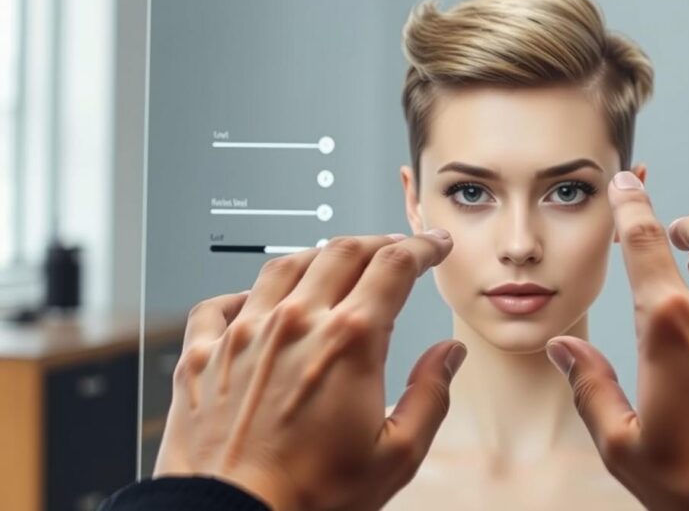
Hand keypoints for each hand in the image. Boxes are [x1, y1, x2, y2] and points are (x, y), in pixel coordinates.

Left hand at [154, 231, 466, 510]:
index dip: (421, 248)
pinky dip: (243, 293)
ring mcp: (243, 334)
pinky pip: (218, 303)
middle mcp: (294, 324)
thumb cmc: (308, 498)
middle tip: (393, 249)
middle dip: (376, 243)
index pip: (394, 266)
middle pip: (341, 252)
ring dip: (317, 256)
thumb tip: (448, 355)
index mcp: (348, 341)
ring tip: (333, 263)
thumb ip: (430, 396)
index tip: (432, 246)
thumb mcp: (395, 457)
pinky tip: (254, 301)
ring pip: (284, 265)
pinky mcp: (201, 356)